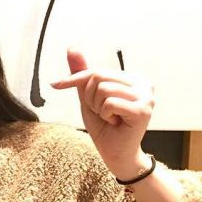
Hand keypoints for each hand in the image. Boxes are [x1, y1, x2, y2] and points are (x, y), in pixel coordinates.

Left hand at [50, 48, 154, 178]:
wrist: (115, 154)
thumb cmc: (104, 126)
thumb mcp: (88, 97)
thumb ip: (82, 74)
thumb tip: (72, 47)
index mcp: (132, 77)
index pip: (96, 71)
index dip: (74, 79)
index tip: (55, 84)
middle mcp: (143, 83)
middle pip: (98, 77)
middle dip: (90, 98)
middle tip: (102, 113)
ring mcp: (146, 95)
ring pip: (103, 89)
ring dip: (98, 107)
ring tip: (110, 117)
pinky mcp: (143, 109)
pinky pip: (109, 103)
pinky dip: (105, 114)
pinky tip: (116, 123)